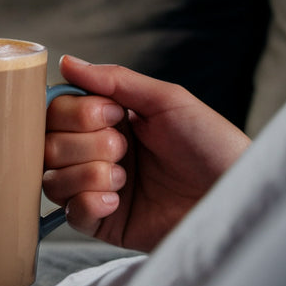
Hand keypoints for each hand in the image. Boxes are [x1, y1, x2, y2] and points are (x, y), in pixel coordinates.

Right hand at [43, 55, 249, 251]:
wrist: (237, 197)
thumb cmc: (213, 145)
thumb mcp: (168, 101)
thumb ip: (115, 80)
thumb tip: (67, 62)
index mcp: (109, 122)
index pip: (57, 111)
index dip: (76, 113)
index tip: (114, 116)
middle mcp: (97, 153)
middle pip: (48, 144)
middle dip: (85, 144)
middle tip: (125, 148)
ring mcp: (98, 189)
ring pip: (52, 179)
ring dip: (88, 174)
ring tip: (126, 179)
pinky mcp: (105, 223)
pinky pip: (69, 214)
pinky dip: (89, 203)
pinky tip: (119, 201)